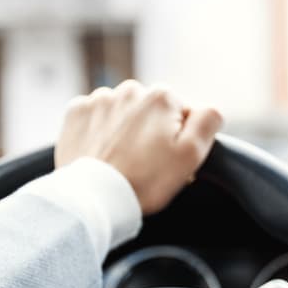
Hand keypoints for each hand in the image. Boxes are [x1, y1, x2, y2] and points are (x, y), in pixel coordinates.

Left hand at [55, 80, 222, 214]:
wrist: (95, 198)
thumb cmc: (145, 181)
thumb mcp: (191, 155)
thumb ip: (208, 123)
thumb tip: (211, 109)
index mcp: (163, 97)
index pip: (183, 114)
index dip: (179, 139)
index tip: (168, 160)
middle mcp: (131, 89)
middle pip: (152, 111)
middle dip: (152, 131)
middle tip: (146, 164)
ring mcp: (100, 99)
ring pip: (124, 112)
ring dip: (126, 130)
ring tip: (123, 160)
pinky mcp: (77, 112)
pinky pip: (96, 116)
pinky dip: (100, 131)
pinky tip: (103, 153)